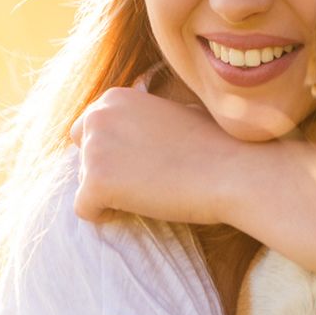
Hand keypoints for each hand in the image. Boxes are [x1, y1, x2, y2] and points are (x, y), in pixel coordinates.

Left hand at [69, 86, 244, 223]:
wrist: (233, 170)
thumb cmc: (215, 145)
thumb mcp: (176, 114)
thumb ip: (145, 121)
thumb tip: (138, 137)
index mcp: (114, 98)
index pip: (89, 131)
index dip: (115, 152)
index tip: (144, 164)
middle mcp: (97, 116)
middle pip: (82, 156)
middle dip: (105, 170)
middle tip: (144, 182)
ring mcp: (94, 148)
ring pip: (85, 183)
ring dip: (111, 194)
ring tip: (150, 193)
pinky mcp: (96, 181)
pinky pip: (85, 209)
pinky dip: (105, 216)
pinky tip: (137, 209)